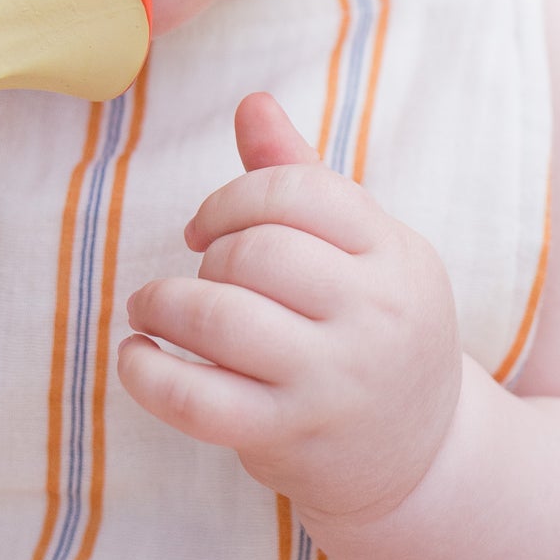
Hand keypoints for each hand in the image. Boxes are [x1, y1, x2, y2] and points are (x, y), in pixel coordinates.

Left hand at [118, 94, 462, 525]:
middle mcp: (374, 316)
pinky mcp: (288, 439)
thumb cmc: (373, 328)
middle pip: (258, 252)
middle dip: (208, 254)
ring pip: (222, 319)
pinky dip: (148, 374)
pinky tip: (136, 355)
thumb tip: (250, 102)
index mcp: (396, 254)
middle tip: (199, 274)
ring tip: (152, 307)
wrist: (423, 457)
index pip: (299, 191)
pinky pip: (197, 401)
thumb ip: (300, 176)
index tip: (207, 225)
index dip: (234, 197)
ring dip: (165, 304)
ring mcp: (333, 383)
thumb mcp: (362, 249)